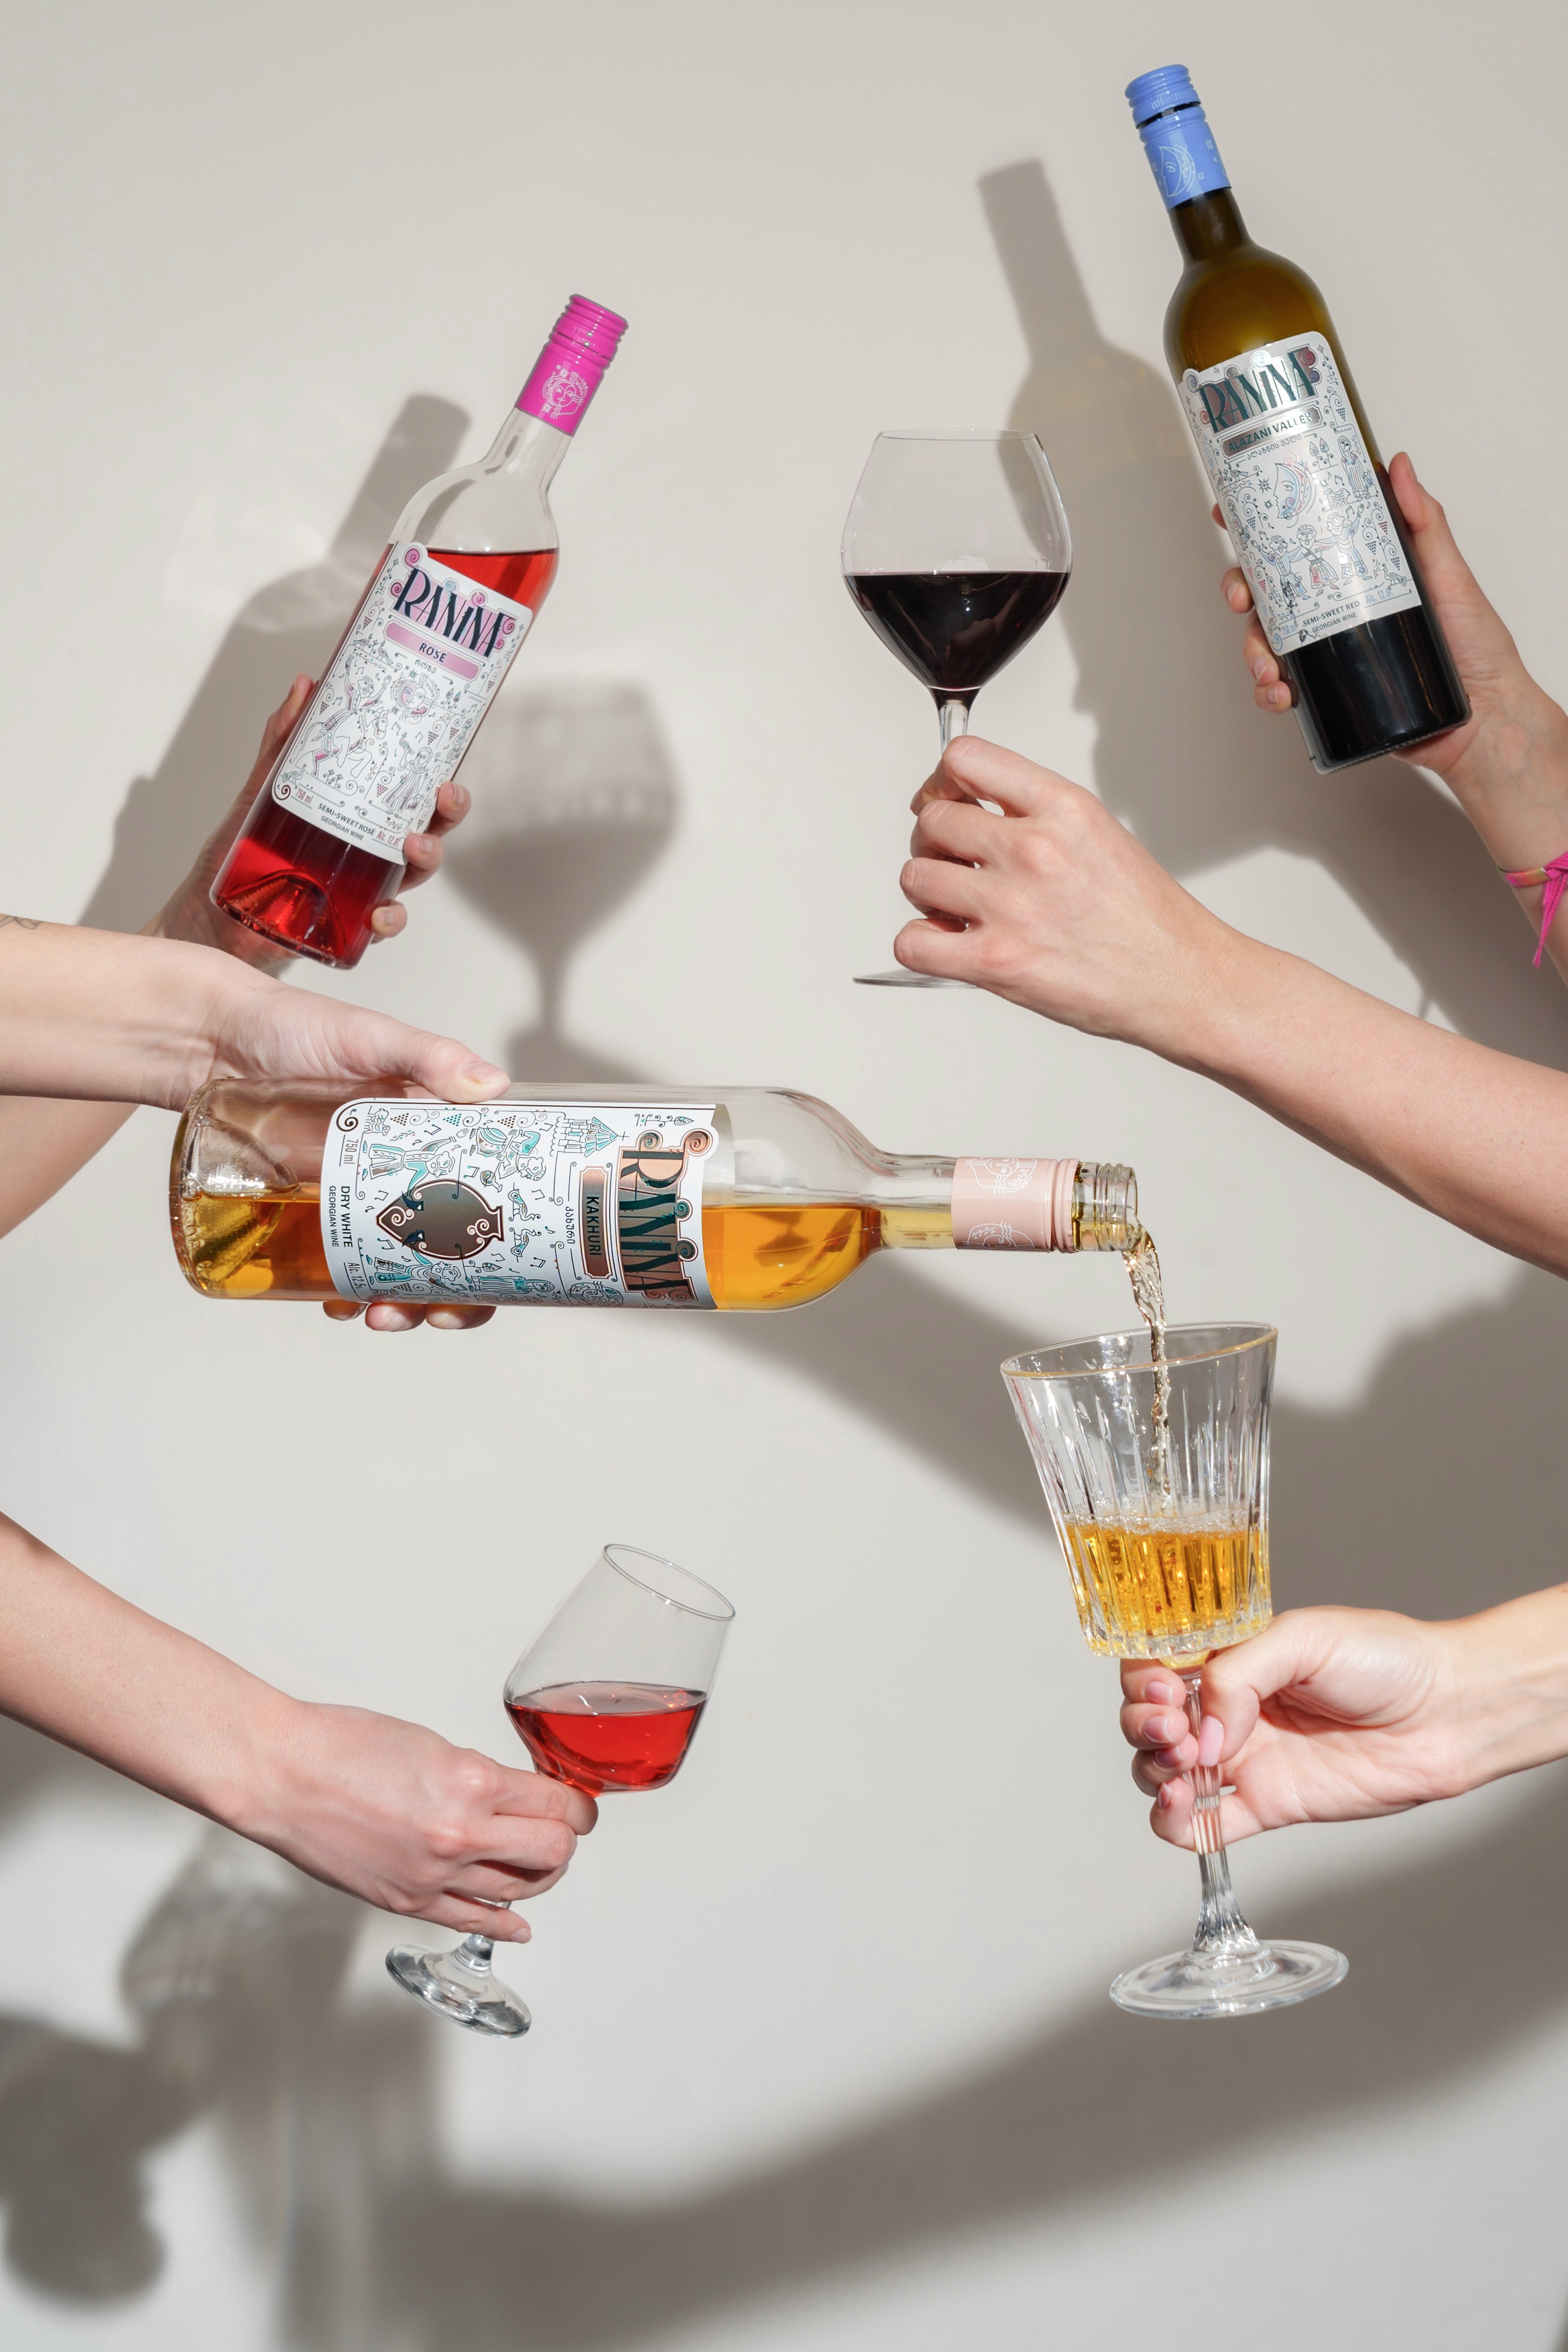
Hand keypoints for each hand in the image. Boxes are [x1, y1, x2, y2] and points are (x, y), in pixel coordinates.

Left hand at [151, 675, 473, 970]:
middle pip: (427, 830)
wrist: (213, 911)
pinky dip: (388, 920)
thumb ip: (284, 741)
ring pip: (413, 875)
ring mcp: (364, 889)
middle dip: (445, 814)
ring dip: (425, 858)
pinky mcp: (348, 925)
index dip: (439, 783)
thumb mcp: (263, 788)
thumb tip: (305, 685)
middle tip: (443, 796)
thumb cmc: (241, 851)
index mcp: (361, 817)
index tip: (447, 766)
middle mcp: (371, 853)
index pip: (411, 797)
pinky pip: (382, 924)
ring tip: (413, 845)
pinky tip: (380, 914)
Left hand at [197, 952, 508, 1334]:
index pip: (489, 1189)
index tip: (504, 1271)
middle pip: (450, 1243)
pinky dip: (343, 1289)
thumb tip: (492, 1084)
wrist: (209, 1037)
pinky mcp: (308, 1208)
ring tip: (379, 1313)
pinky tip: (336, 1302)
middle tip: (435, 1311)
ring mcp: (356, 1192)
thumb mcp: (370, 1035)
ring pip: (397, 1262)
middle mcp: (405, 1166)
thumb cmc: (293, 1024)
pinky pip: (336, 1259)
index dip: (503, 1238)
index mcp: (437, 1128)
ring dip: (399, 1300)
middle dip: (452, 1290)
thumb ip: (429, 1055)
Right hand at [242, 1698, 596, 1941]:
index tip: (580, 1806)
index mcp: (470, 1782)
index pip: (557, 1805)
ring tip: (542, 1864)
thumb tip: (509, 1797)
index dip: (578, 1807)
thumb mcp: (431, 1744)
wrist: (281, 1776)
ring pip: (521, 1891)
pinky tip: (517, 1922)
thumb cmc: (341, 1747)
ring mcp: (434, 1876)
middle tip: (569, 1830)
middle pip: (553, 1853)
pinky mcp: (407, 1902)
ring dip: (540, 1877)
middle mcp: (459, 1834)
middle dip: (568, 1840)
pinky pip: (473, 1921)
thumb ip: (476, 1775)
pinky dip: (505, 1923)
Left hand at [894, 733, 1244, 1056]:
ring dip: (926, 893)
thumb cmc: (1146, 919)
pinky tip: (949, 945)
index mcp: (1063, 808)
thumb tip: (973, 812)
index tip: (947, 799)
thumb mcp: (1098, 833)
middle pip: (932, 819)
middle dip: (934, 843)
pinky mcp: (995, 960)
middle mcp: (1034, 849)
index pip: (966, 758)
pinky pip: (912, 942)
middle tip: (953, 865)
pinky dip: (920, 945)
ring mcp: (1011, 904)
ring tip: (956, 908)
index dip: (942, 781)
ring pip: (914, 876)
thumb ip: (1036, 815)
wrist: (1180, 980)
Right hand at [1119, 1609, 1470, 1849]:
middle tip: (1176, 1728)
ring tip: (1186, 1763)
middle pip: (1148, 1722)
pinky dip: (1175, 1824)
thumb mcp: (1303, 1638)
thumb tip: (1207, 1730)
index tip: (1165, 1687)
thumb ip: (1240, 1673)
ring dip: (1153, 1770)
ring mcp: (1244, 1760)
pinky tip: (1184, 1807)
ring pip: (1162, 1773)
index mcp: (1229, 1658)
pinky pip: (1203, 1827)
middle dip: (1143, 1724)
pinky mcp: (1266, 1805)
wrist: (1445, 1714)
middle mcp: (1228, 1710)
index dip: (1142, 1679)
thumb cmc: (1386, 1659)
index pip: (1154, 1666)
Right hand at [1220, 454, 1567, 828]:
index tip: (1230, 516)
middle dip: (1239, 589)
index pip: (1301, 542)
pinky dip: (1269, 693)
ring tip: (1268, 666)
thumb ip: (1425, 522)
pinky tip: (1280, 694)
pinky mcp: (1328, 691)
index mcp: (1357, 572)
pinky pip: (1280, 690)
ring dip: (1252, 650)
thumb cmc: (1475, 648)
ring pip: (1265, 641)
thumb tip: (1398, 467)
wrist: (1481, 720)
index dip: (1259, 528)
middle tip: (1239, 596)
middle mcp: (1336, 607)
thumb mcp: (1450, 575)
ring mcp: (1328, 650)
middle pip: (1268, 590)